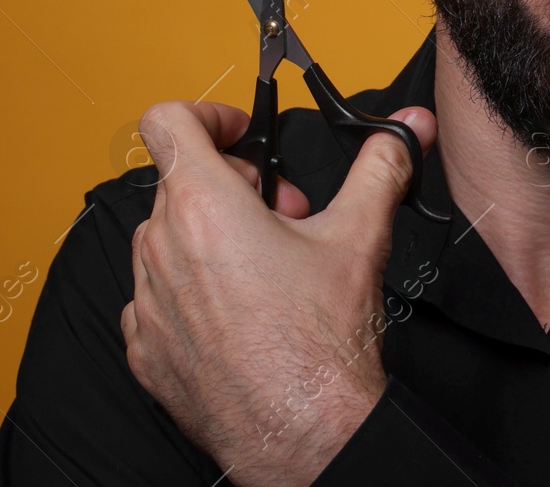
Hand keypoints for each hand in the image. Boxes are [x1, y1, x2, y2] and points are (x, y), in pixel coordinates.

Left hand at [120, 99, 435, 486]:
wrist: (306, 434)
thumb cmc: (322, 346)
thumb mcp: (361, 236)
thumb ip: (381, 167)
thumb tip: (405, 130)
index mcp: (203, 206)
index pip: (168, 121)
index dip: (206, 115)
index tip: (239, 135)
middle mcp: (162, 248)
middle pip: (181, 183)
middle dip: (234, 187)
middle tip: (283, 216)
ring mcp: (147, 302)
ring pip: (167, 239)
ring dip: (210, 238)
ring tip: (264, 268)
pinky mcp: (145, 348)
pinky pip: (156, 297)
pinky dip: (190, 292)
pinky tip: (238, 312)